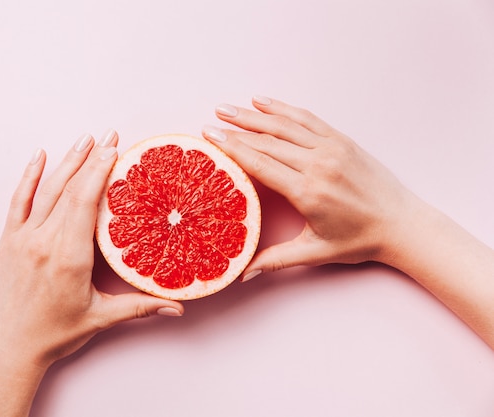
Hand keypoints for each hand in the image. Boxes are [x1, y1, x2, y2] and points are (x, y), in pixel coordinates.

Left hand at [0, 130, 182, 416]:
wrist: (7, 350)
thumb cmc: (53, 335)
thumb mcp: (100, 319)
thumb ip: (140, 306)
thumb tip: (177, 305)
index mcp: (69, 257)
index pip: (86, 202)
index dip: (101, 171)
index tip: (115, 149)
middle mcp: (44, 241)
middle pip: (70, 189)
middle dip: (91, 159)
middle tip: (109, 135)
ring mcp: (23, 238)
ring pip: (47, 190)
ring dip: (67, 161)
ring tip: (84, 139)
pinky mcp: (8, 241)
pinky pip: (18, 201)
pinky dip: (28, 177)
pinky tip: (38, 156)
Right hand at [201, 97, 417, 277]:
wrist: (402, 224)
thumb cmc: (360, 241)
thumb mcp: (315, 252)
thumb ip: (276, 260)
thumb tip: (243, 274)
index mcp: (308, 192)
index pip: (260, 163)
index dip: (232, 149)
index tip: (210, 139)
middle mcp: (318, 164)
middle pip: (267, 141)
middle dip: (235, 130)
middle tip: (210, 123)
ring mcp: (332, 148)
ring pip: (285, 125)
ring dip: (253, 115)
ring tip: (228, 108)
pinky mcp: (342, 140)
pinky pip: (307, 118)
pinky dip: (283, 108)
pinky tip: (263, 102)